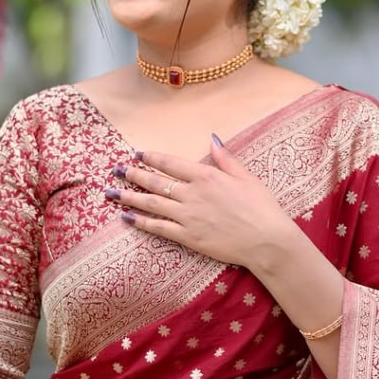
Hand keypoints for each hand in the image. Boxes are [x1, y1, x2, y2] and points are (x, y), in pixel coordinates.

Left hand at [107, 137, 294, 270]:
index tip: (137, 154)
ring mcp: (187, 216)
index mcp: (206, 176)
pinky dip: (141, 222)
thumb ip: (225, 158)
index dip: (152, 157)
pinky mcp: (187, 237)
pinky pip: (158, 227)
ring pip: (152, 203)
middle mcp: (192, 194)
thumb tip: (212, 138)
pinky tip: (127, 217)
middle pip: (155, 181)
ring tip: (112, 192)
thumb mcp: (246, 177)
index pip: (171, 163)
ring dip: (129, 197)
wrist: (266, 240)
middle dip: (133, 174)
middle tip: (116, 170)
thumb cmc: (261, 207)